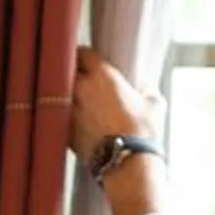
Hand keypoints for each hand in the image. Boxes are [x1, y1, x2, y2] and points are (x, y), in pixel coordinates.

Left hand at [68, 46, 164, 165]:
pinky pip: (59, 115)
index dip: (84, 56)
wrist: (127, 162)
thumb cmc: (142, 133)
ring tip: (77, 102)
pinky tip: (76, 122)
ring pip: (59, 93)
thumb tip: (146, 87)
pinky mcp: (63, 129)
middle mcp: (81, 88)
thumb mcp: (155, 106)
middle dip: (71, 73)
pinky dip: (65, 116)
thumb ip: (148, 91)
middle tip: (79, 79)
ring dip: (66, 95)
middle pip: (65, 70)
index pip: (82, 53)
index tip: (86, 60)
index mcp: (102, 75)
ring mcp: (69, 109)